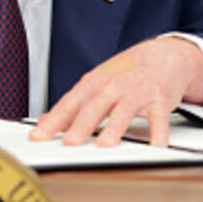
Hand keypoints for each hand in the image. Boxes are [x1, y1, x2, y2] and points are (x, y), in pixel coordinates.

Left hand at [30, 37, 202, 147]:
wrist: (163, 55)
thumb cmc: (126, 72)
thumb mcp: (96, 82)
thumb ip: (73, 104)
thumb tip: (45, 121)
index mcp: (94, 83)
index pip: (69, 104)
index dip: (53, 121)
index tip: (39, 136)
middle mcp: (113, 87)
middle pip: (93, 108)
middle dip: (80, 125)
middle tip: (69, 143)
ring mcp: (136, 93)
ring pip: (123, 112)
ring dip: (114, 128)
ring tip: (105, 144)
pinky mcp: (158, 100)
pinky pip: (158, 118)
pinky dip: (157, 134)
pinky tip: (155, 147)